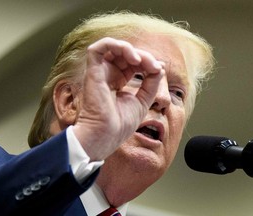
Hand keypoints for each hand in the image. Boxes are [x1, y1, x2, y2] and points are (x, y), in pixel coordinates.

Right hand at [72, 37, 163, 160]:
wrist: (107, 136)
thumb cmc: (121, 124)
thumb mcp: (144, 100)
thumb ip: (152, 82)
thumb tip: (159, 65)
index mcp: (118, 82)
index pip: (133, 63)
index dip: (147, 62)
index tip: (159, 70)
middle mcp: (108, 75)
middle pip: (126, 54)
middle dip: (143, 56)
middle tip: (154, 66)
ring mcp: (100, 72)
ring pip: (114, 47)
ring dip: (131, 49)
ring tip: (141, 61)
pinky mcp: (93, 71)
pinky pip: (99, 47)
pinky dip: (116, 45)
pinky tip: (132, 57)